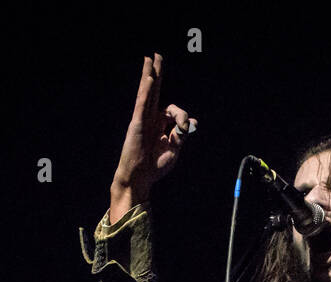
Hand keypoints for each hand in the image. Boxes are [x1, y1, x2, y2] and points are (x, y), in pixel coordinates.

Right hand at [109, 53, 197, 220]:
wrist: (139, 177)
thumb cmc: (154, 166)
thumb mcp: (174, 149)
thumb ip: (182, 134)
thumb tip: (193, 122)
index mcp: (158, 125)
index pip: (173, 111)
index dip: (182, 116)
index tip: (185, 127)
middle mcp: (149, 119)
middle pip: (154, 91)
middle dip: (157, 72)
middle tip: (157, 55)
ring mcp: (142, 119)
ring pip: (147, 92)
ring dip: (149, 74)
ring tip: (150, 58)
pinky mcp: (137, 122)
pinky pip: (142, 102)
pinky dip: (145, 89)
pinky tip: (148, 76)